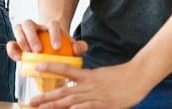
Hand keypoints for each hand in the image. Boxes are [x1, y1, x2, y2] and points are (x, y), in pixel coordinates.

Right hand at [6, 18, 86, 61]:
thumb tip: (80, 48)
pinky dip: (12, 50)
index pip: (52, 24)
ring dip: (21, 40)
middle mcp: (36, 26)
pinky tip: (18, 59)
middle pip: (29, 23)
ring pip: (18, 28)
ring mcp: (25, 33)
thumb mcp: (71, 46)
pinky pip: (11, 43)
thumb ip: (79, 46)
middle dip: (32, 36)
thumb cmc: (61, 47)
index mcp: (51, 26)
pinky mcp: (17, 43)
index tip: (57, 48)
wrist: (50, 48)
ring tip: (27, 54)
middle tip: (38, 50)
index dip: (54, 35)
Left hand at [28, 62, 149, 108]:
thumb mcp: (102, 76)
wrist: (140, 75)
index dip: (51, 68)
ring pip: (72, 101)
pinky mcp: (106, 104)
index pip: (66, 70)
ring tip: (42, 108)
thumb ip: (88, 82)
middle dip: (47, 97)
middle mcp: (90, 85)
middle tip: (31, 100)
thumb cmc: (123, 77)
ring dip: (56, 105)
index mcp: (89, 76)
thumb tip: (75, 88)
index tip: (37, 67)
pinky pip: (89, 107)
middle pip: (64, 91)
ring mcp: (97, 96)